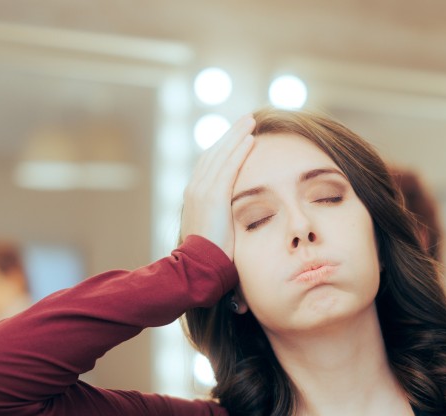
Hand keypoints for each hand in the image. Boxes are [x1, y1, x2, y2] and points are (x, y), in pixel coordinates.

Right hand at [180, 113, 255, 260]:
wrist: (197, 265)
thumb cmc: (209, 255)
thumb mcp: (214, 231)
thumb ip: (222, 218)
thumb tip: (235, 220)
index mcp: (194, 194)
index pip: (209, 163)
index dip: (223, 147)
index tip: (238, 136)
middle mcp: (194, 187)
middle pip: (214, 153)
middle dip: (230, 135)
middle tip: (246, 120)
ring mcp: (202, 190)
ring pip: (221, 155)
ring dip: (237, 136)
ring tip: (251, 121)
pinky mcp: (213, 195)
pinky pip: (228, 167)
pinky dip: (239, 151)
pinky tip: (250, 139)